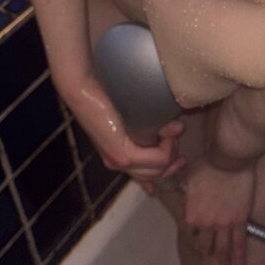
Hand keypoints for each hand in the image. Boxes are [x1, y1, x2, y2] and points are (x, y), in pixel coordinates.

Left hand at [62, 77, 185, 191]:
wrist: (84, 88)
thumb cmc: (105, 95)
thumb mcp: (131, 114)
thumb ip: (150, 126)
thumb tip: (179, 128)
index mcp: (118, 154)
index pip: (146, 176)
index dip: (166, 172)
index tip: (180, 161)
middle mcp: (118, 162)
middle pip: (158, 173)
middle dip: (173, 156)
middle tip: (178, 135)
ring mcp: (120, 161)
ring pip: (160, 167)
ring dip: (172, 148)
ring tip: (173, 128)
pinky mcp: (123, 155)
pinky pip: (158, 158)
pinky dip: (168, 145)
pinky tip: (168, 129)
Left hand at [181, 157, 256, 264]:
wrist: (227, 160)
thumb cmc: (207, 164)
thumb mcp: (189, 177)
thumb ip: (186, 189)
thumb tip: (182, 189)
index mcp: (191, 214)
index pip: (190, 233)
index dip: (195, 237)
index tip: (199, 238)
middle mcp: (205, 224)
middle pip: (205, 246)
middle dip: (208, 252)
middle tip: (212, 255)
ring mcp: (223, 225)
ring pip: (222, 249)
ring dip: (223, 260)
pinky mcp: (239, 222)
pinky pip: (239, 244)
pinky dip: (239, 257)